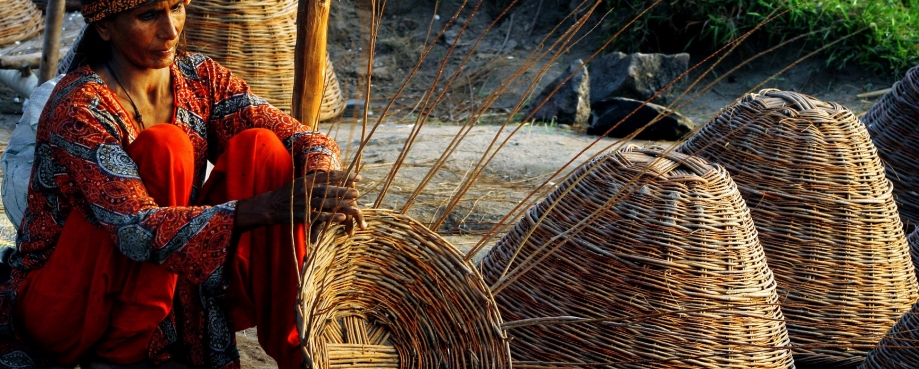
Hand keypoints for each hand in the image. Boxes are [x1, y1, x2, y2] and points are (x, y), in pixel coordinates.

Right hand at [235, 170, 366, 241]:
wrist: (269, 206)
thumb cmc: (287, 194)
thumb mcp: (300, 183)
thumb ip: (314, 180)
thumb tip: (331, 175)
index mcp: (307, 180)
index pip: (328, 176)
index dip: (344, 176)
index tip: (357, 176)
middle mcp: (306, 190)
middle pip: (329, 190)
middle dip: (345, 191)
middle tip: (358, 192)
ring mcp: (305, 203)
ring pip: (327, 203)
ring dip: (342, 203)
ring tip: (355, 204)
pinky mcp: (303, 215)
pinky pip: (320, 216)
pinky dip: (332, 217)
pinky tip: (342, 217)